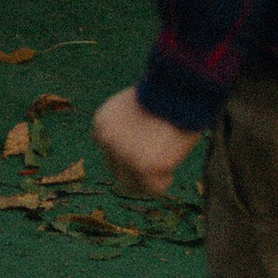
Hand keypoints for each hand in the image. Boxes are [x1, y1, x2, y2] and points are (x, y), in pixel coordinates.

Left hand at [93, 84, 200, 199]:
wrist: (176, 89)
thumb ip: (126, 130)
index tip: (146, 152)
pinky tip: (171, 168)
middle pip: (118, 173)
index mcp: (101, 125)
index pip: (110, 154)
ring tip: (165, 167)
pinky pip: (154, 188)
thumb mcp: (132, 110)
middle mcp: (106, 141)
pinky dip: (164, 181)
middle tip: (155, 169)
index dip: (130, 156)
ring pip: (134, 185)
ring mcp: (123, 155)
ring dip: (149, 180)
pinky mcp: (144, 167)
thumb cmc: (163, 96)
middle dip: (136, 173)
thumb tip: (133, 152)